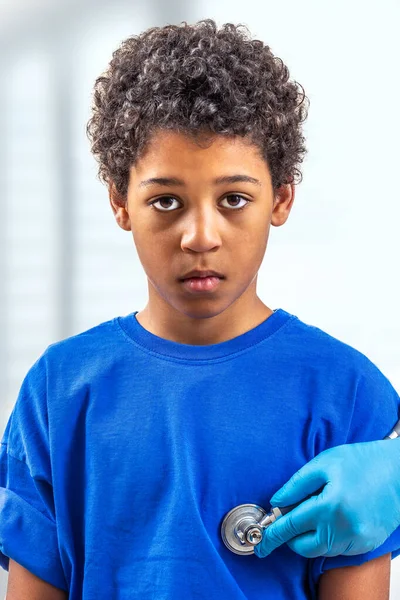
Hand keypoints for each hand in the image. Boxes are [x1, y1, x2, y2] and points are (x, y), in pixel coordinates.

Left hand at [254, 438, 399, 558]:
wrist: (399, 470)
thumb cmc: (362, 461)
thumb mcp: (324, 463)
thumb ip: (297, 484)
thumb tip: (276, 502)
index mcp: (330, 506)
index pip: (291, 527)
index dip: (272, 535)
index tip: (261, 543)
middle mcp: (343, 529)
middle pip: (303, 547)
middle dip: (291, 535)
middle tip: (291, 516)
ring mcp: (357, 540)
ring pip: (320, 550)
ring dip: (310, 536)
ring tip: (317, 509)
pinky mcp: (366, 545)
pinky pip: (338, 550)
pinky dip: (328, 538)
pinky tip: (333, 516)